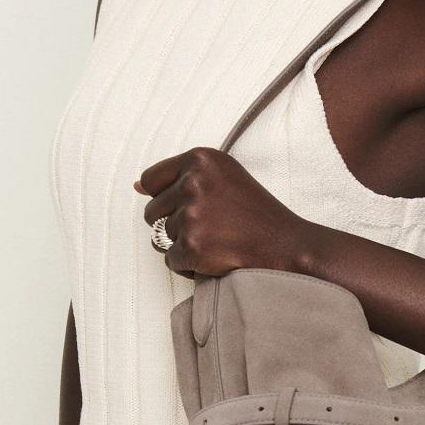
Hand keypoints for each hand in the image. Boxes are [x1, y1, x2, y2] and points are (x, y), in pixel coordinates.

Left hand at [134, 146, 312, 277]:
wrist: (287, 246)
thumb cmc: (258, 214)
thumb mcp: (224, 178)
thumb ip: (182, 176)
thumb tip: (137, 186)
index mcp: (200, 159)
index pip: (151, 179)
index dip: (166, 198)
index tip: (188, 207)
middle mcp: (193, 182)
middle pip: (152, 212)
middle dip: (175, 226)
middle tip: (210, 229)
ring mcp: (192, 214)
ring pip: (161, 239)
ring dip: (184, 246)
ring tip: (216, 242)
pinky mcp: (192, 245)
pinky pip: (171, 261)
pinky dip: (189, 266)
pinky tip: (215, 258)